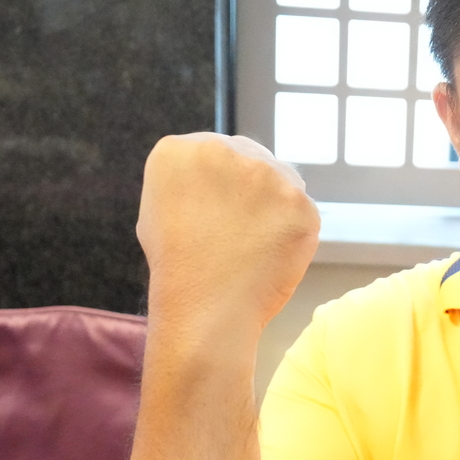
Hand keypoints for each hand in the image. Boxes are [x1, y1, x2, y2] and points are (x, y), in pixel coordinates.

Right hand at [136, 132, 319, 336]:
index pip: (215, 151)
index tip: (220, 209)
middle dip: (250, 188)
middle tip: (240, 229)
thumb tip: (220, 175)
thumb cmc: (178, 268)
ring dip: (274, 205)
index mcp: (180, 150)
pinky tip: (272, 252)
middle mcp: (224, 150)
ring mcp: (268, 174)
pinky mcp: (301, 202)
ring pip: (281, 180)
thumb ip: (188, 180)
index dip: (222, 183)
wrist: (206, 309)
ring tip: (254, 243)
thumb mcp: (158, 208)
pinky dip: (292, 230)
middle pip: (251, 157)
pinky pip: (301, 210)